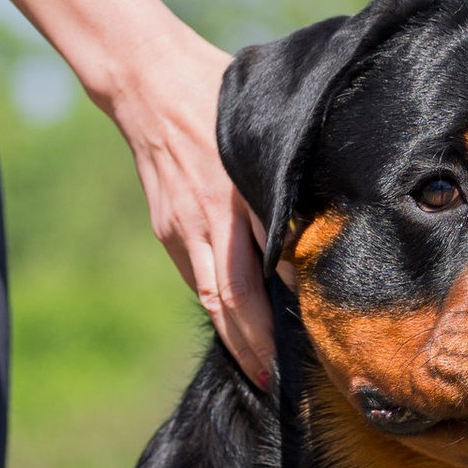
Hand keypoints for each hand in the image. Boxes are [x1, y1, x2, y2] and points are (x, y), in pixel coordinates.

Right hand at [109, 20, 274, 385]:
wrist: (149, 81)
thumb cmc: (221, 95)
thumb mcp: (267, 131)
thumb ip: (291, 181)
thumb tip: (318, 232)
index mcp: (233, 196)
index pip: (260, 273)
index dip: (281, 316)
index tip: (309, 347)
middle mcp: (204, 220)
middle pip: (231, 301)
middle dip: (255, 348)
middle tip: (280, 386)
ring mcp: (180, 226)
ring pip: (209, 296)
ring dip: (235, 339)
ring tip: (260, 374)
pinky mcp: (167, 226)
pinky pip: (195, 276)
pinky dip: (217, 308)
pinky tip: (236, 329)